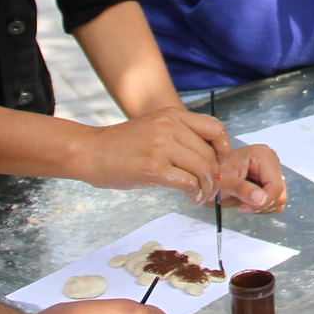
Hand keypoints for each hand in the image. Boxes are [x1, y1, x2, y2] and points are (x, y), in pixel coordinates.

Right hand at [63, 108, 231, 202]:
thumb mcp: (154, 127)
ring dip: (207, 187)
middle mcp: (170, 126)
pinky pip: (187, 182)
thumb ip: (179, 135)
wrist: (90, 152)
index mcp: (172, 115)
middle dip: (215, 175)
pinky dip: (194, 194)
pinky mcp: (153, 167)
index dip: (223, 148)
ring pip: (203, 169)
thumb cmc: (121, 146)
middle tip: (210, 189)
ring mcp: (161, 146)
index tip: (219, 163)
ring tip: (201, 196)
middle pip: (210, 154)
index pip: (215, 128)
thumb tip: (208, 158)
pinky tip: (190, 198)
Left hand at [215, 142, 287, 212]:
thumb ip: (242, 189)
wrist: (211, 176)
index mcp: (263, 155)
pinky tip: (248, 199)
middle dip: (261, 204)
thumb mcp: (225, 182)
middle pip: (279, 193)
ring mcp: (273, 170)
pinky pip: (276, 200)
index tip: (244, 206)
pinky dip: (263, 205)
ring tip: (243, 200)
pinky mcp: (272, 180)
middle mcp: (272, 160)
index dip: (263, 201)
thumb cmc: (216, 174)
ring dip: (261, 206)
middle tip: (241, 204)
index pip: (276, 186)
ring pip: (279, 198)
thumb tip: (260, 199)